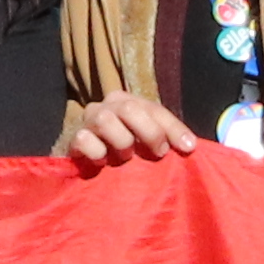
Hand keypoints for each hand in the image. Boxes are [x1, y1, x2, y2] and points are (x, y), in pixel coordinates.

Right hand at [59, 88, 203, 169]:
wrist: (84, 161)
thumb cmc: (122, 151)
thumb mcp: (146, 142)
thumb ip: (165, 137)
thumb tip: (190, 146)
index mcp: (128, 101)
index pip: (154, 109)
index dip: (173, 127)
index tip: (188, 148)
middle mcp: (107, 105)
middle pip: (130, 108)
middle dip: (149, 132)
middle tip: (157, 153)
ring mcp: (87, 120)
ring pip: (105, 120)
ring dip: (121, 143)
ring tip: (124, 157)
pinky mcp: (73, 139)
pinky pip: (85, 140)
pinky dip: (98, 153)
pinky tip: (103, 162)